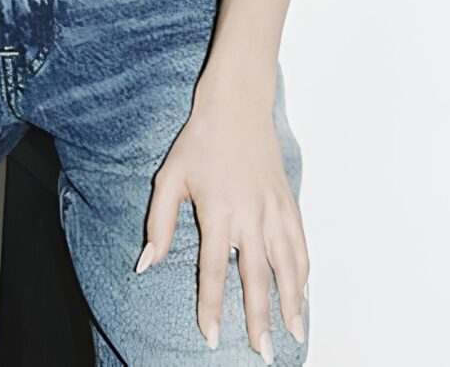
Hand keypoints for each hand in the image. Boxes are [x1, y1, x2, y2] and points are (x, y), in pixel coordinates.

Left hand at [135, 81, 308, 359]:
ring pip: (287, 266)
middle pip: (257, 278)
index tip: (210, 336)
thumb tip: (146, 263)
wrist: (237, 107)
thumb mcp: (168, 179)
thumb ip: (158, 224)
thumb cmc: (199, 142)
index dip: (211, 307)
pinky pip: (300, 246)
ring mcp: (274, 211)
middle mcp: (250, 216)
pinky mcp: (289, 204)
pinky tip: (302, 295)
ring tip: (293, 334)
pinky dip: (304, 274)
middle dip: (259, 319)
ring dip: (291, 303)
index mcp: (218, 212)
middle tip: (262, 351)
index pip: (214, 271)